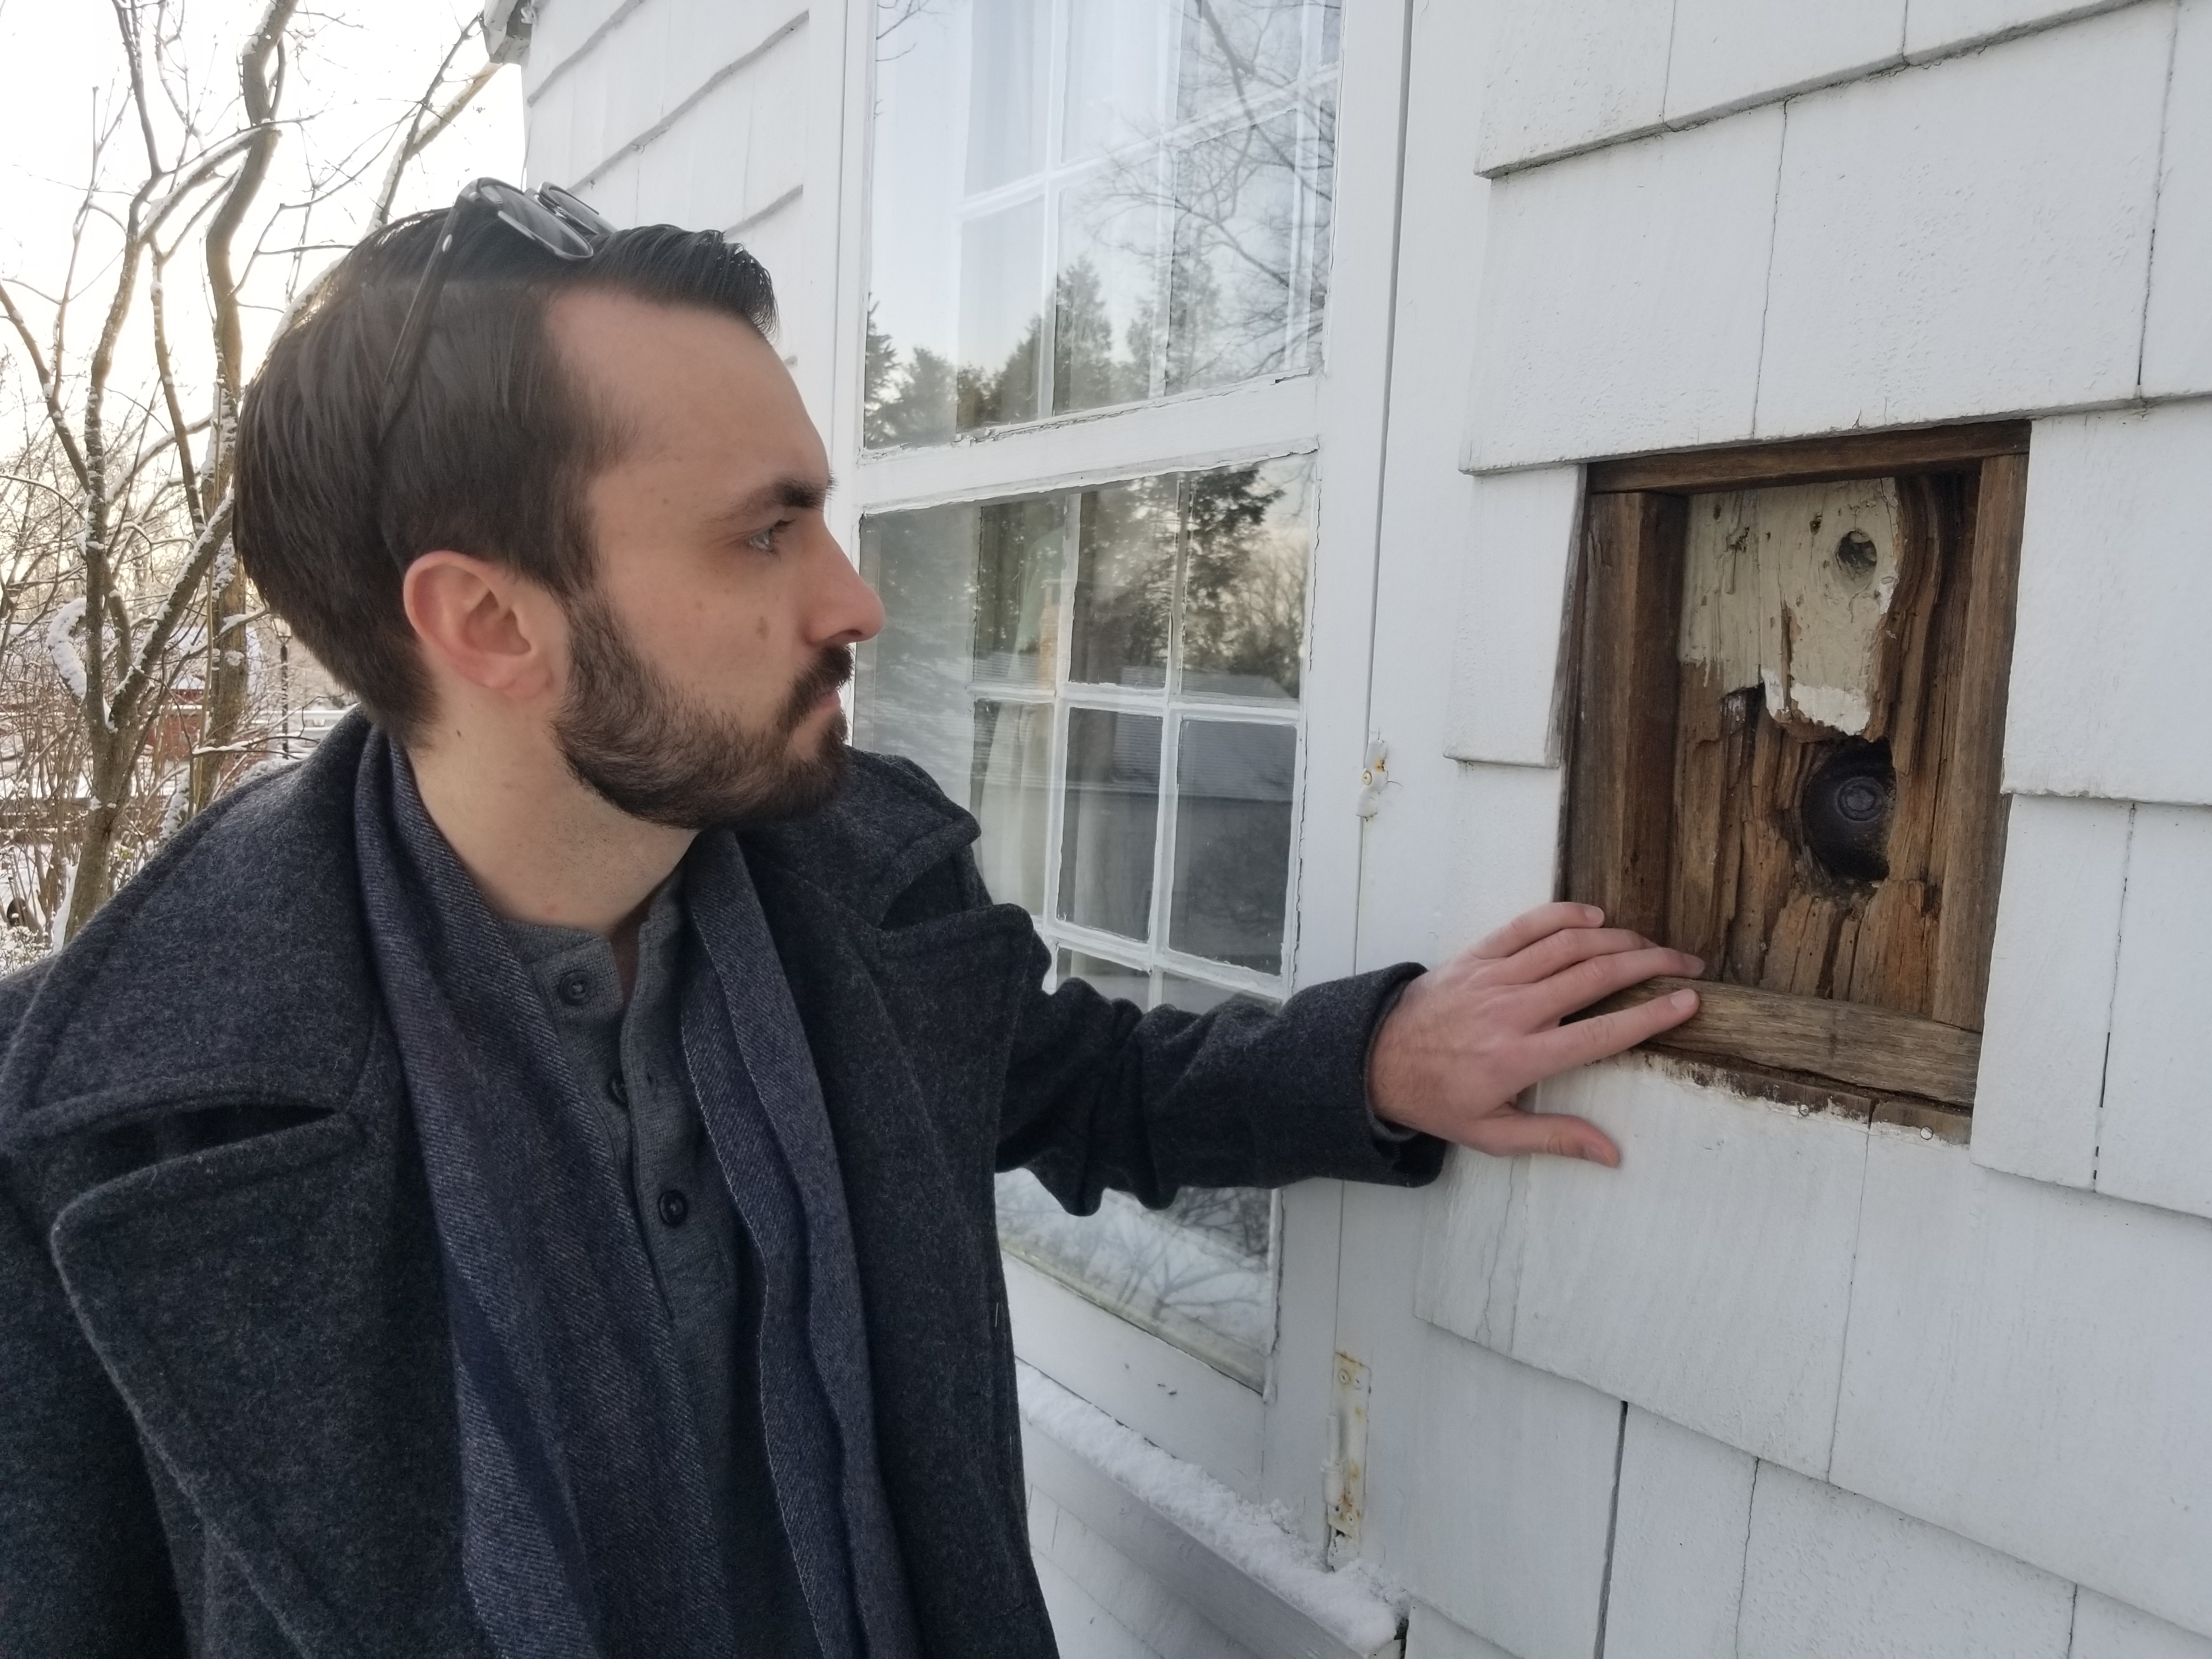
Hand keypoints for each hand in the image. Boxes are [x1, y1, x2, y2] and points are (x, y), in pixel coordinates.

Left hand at [1368, 903, 1703, 1165]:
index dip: (1650, 1016)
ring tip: (1653, 945)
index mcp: (1520, 1057)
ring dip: (1618, 938)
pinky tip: (1596, 917)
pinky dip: (1563, 914)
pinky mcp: (1476, 956)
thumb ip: (1555, 1138)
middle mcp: (1512, 1011)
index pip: (1601, 1033)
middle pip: (1595, 976)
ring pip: (1567, 944)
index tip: (1689, 1003)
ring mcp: (1494, 977)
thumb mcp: (1493, 1133)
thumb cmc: (1438, 1099)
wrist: (1376, 1061)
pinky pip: (1526, 925)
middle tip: (1687, 967)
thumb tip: (1612, 1154)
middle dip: (1650, 966)